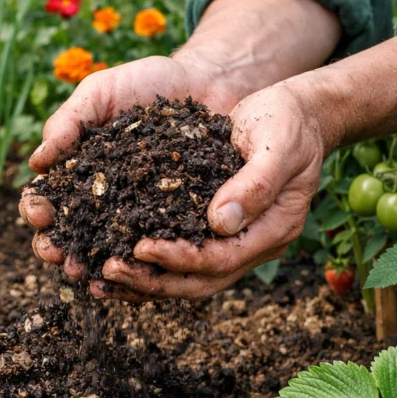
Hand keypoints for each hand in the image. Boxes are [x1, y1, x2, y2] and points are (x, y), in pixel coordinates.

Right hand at [19, 55, 243, 279]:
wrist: (208, 82)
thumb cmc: (147, 83)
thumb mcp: (101, 92)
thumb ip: (68, 122)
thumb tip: (36, 163)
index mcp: (76, 173)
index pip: (46, 199)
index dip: (36, 211)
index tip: (39, 215)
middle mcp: (102, 201)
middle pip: (70, 234)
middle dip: (58, 250)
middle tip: (60, 258)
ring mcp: (137, 215)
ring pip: (107, 250)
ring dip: (92, 266)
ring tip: (88, 275)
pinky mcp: (174, 222)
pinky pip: (155, 248)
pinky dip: (141, 265)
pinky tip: (134, 274)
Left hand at [98, 83, 325, 300]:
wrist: (297, 114)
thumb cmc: (289, 122)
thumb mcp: (279, 145)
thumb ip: (256, 184)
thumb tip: (220, 223)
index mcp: (273, 230)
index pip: (221, 259)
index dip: (180, 258)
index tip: (140, 248)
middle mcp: (252, 245)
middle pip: (198, 282)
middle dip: (152, 280)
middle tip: (108, 270)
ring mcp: (233, 242)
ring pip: (185, 278)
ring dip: (142, 282)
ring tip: (99, 279)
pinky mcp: (211, 231)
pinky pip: (177, 257)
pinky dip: (145, 264)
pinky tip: (110, 257)